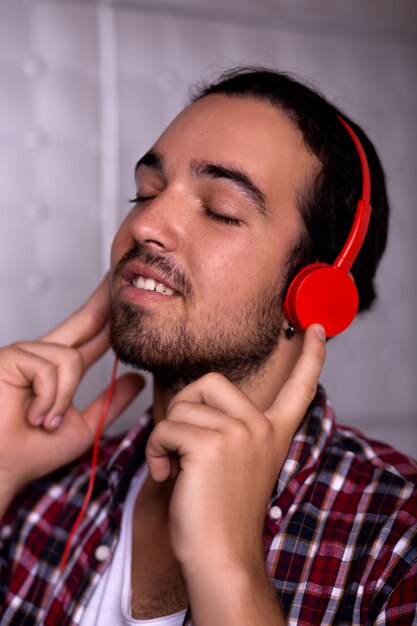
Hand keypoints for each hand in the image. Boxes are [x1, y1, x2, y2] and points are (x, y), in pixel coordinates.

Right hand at [0, 276, 143, 509]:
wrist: (2, 470)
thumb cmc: (31, 452)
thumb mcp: (84, 425)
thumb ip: (111, 402)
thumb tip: (136, 380)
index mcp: (56, 371)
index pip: (89, 337)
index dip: (107, 318)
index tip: (121, 298)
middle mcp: (41, 357)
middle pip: (81, 321)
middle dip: (102, 302)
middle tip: (119, 275)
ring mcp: (25, 354)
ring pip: (70, 360)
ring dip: (62, 399)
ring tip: (45, 421)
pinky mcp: (10, 358)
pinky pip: (49, 369)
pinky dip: (48, 398)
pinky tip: (35, 415)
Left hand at [145, 325, 325, 576]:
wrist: (220, 558)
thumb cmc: (219, 515)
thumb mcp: (235, 463)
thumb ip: (228, 429)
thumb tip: (190, 402)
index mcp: (273, 433)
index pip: (299, 388)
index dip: (311, 357)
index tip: (317, 329)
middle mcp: (261, 428)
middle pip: (207, 381)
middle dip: (182, 407)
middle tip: (180, 443)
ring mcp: (239, 433)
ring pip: (181, 406)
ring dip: (165, 437)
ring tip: (174, 468)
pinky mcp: (211, 444)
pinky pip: (165, 427)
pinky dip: (155, 451)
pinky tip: (167, 476)